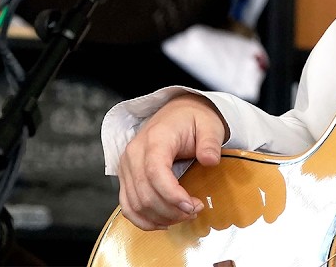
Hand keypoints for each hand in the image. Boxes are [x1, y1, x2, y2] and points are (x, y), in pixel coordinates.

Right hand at [116, 93, 227, 229]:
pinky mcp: (125, 178)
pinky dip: (143, 219)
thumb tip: (210, 161)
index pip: (155, 172)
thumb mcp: (209, 125)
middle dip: (171, 210)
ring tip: (185, 215)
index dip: (172, 195)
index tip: (192, 206)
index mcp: (155, 139)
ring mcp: (126, 167)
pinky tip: (164, 222)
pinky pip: (127, 206)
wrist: (176, 113)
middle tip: (196, 211)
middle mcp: (134, 154)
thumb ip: (210, 143)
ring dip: (160, 217)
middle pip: (144, 193)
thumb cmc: (193, 119)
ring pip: (135, 204)